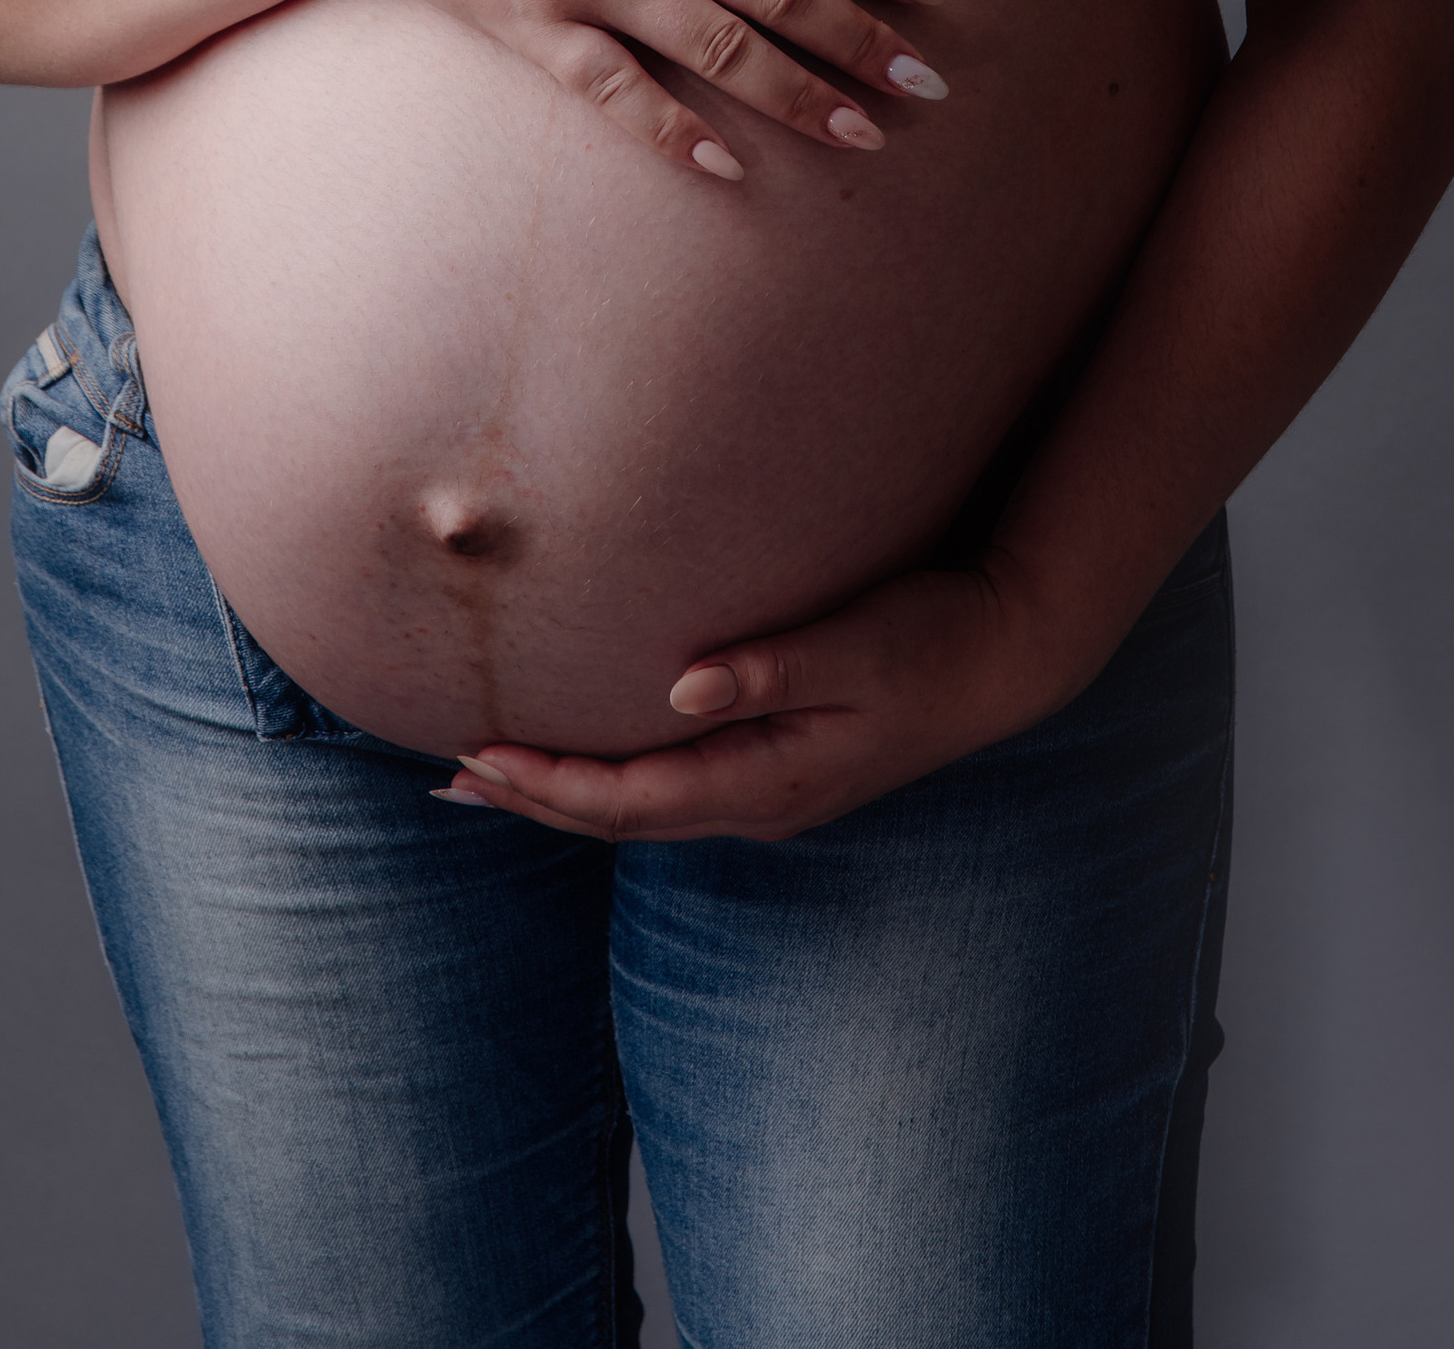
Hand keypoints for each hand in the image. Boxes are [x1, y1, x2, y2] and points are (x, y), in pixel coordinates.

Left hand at [435, 554, 1079, 842]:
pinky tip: (586, 757)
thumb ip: (771, 666)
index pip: (632, 798)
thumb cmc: (934, 636)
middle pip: (621, 816)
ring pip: (640, 807)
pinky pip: (669, 785)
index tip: (478, 755)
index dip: (550, 783)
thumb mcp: (858, 646)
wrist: (1006, 655)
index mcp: (768, 777)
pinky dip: (609, 776)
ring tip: (488, 779)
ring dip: (562, 793)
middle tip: (446, 778)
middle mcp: (759, 798)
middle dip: (533, 797)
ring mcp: (769, 789)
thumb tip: (682, 687)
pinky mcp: (776, 763)